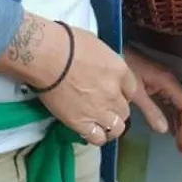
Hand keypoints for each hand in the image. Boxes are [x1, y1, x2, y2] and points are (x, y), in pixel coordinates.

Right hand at [0, 16, 135, 146]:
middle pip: (125, 110)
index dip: (123, 92)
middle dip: (117, 109)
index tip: (114, 92)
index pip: (132, 89)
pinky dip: (97, 137)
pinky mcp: (81, 124)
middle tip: (104, 106)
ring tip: (101, 123)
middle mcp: (114, 93)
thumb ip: (105, 61)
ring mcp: (99, 110)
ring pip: (116, 128)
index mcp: (120, 71)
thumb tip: (101, 66)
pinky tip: (90, 131)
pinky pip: (98, 138)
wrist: (48, 57)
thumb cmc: (69, 43)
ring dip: (110, 126)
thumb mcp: (97, 46)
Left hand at [124, 46, 181, 152]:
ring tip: (179, 142)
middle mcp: (168, 82)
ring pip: (177, 106)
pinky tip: (167, 128)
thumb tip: (164, 130)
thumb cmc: (122, 67)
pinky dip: (171, 117)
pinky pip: (168, 103)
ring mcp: (161, 83)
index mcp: (167, 82)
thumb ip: (150, 110)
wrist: (108, 51)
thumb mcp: (135, 91)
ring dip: (180, 124)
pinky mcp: (152, 85)